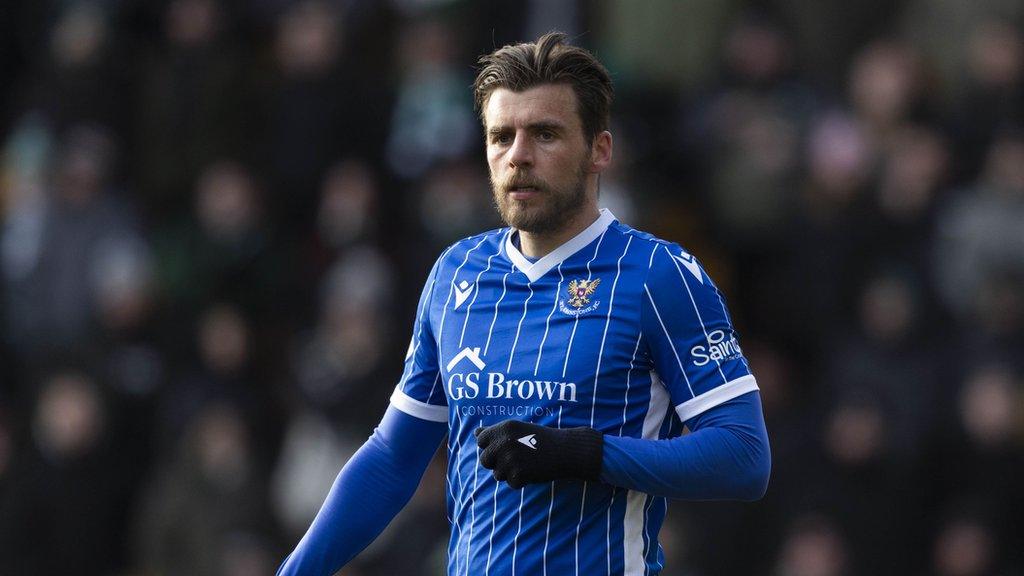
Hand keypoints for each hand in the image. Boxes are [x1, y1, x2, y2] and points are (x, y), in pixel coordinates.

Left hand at [474, 420, 602, 488]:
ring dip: (509, 473)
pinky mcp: (518, 475)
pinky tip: (533, 471)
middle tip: (516, 458)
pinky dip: (520, 481)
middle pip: (485, 460)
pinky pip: (510, 484)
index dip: (490, 447)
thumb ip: (495, 432)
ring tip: (527, 463)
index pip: (481, 440)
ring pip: (497, 474)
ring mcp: (510, 459)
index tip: (504, 447)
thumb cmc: (541, 438)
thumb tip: (476, 432)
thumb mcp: (518, 429)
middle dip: (496, 463)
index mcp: (504, 428)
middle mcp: (504, 442)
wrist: (566, 450)